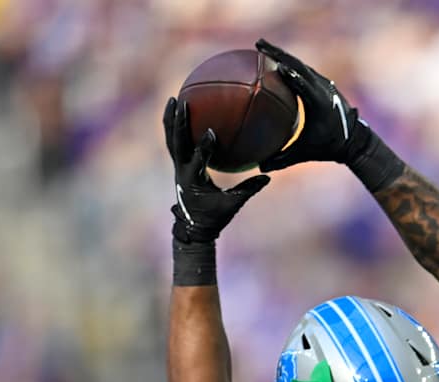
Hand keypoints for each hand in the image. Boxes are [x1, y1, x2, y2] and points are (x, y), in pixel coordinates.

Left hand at [164, 97, 267, 244]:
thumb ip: (249, 190)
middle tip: (182, 102)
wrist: (193, 226)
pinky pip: (173, 142)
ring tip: (172, 99)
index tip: (212, 131)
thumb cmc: (215, 217)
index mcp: (195, 179)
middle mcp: (182, 170)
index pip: (199, 159)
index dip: (204, 145)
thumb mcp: (233, 205)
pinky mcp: (178, 164)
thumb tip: (268, 176)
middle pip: (177, 143)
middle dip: (179, 123)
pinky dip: (173, 127)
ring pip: (170, 139)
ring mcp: (177, 166)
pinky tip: (177, 112)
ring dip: (170, 120)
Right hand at [255, 39, 375, 171]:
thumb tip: (261, 168)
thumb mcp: (305, 154)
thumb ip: (283, 160)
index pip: (302, 84)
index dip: (290, 74)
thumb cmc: (328, 148)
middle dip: (278, 53)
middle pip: (298, 65)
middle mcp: (322, 89)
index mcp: (319, 104)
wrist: (354, 140)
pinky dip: (290, 62)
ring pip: (301, 64)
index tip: (274, 65)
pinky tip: (276, 58)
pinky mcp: (323, 83)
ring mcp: (324, 83)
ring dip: (282, 54)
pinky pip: (304, 69)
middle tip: (258, 44)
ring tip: (263, 47)